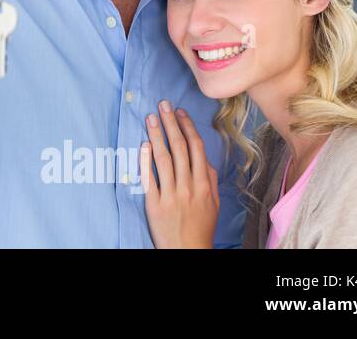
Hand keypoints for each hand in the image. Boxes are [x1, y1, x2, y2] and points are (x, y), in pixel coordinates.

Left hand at [141, 101, 218, 248]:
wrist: (187, 251)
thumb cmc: (201, 226)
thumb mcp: (213, 203)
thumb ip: (210, 179)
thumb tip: (204, 158)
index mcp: (204, 184)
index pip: (196, 149)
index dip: (187, 127)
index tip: (179, 112)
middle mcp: (188, 187)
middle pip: (180, 148)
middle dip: (171, 124)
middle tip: (163, 105)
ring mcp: (170, 195)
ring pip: (163, 159)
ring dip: (157, 136)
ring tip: (150, 118)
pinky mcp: (154, 204)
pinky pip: (149, 178)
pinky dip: (145, 160)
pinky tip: (142, 145)